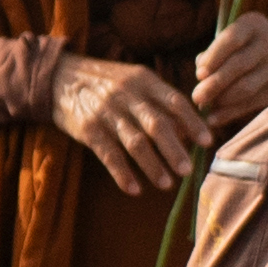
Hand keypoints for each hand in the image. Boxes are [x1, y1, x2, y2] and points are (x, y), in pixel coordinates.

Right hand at [47, 51, 206, 194]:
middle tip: (188, 170)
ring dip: (153, 166)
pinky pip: (109, 154)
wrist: (60, 77)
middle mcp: (126, 94)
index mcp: (143, 80)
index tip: (207, 141)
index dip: (192, 122)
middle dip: (174, 150)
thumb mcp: (134, 80)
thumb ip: (160, 101)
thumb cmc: (107, 82)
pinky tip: (134, 189)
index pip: (174, 101)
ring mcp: (106, 112)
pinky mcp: (88, 129)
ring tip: (166, 184)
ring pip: (135, 142)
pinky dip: (122, 173)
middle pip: (157, 124)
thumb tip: (189, 131)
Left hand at [190, 12, 267, 129]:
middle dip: (215, 83)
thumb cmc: (240, 47)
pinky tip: (215, 118)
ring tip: (204, 105)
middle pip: (239, 65)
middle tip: (196, 96)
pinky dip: (231, 113)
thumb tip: (202, 77)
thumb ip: (212, 54)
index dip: (214, 57)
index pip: (232, 39)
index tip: (198, 74)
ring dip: (221, 100)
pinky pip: (252, 103)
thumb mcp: (229, 40)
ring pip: (246, 87)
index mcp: (254, 25)